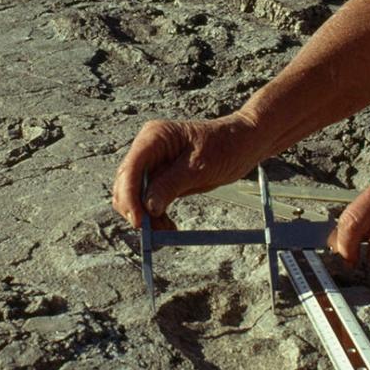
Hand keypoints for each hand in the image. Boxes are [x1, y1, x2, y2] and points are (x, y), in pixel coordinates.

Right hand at [111, 114, 264, 230]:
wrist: (243, 143)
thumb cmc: (225, 146)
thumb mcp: (199, 167)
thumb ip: (171, 184)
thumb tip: (148, 205)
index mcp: (155, 137)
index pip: (131, 168)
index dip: (130, 196)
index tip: (139, 221)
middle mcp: (148, 148)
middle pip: (126, 182)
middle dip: (135, 208)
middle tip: (152, 232)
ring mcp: (154, 162)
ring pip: (135, 194)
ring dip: (145, 215)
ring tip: (166, 230)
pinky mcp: (161, 177)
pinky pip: (149, 199)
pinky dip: (154, 215)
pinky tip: (167, 226)